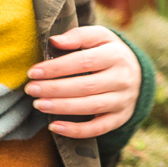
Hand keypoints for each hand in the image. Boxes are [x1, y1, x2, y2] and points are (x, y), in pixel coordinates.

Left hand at [24, 25, 141, 139]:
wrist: (137, 75)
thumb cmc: (108, 53)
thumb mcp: (99, 37)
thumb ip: (78, 36)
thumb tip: (54, 41)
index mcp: (116, 55)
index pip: (83, 62)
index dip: (56, 68)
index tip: (33, 72)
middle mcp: (123, 79)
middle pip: (85, 86)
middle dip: (54, 89)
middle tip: (31, 90)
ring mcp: (122, 100)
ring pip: (90, 107)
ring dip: (61, 108)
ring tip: (38, 105)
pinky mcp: (119, 118)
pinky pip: (97, 128)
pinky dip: (75, 130)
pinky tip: (54, 126)